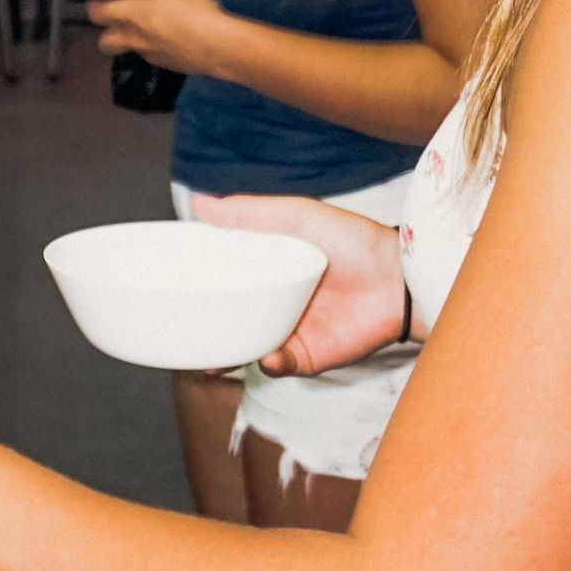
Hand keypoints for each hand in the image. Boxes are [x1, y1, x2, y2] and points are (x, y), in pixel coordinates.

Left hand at [91, 0, 228, 76]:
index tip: (102, 3)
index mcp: (131, 15)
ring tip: (159, 30)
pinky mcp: (164, 67)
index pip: (98, 13)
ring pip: (131, 49)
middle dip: (108, 33)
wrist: (215, 45)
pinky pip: (152, 55)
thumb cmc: (193, 9)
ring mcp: (147, 55)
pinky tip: (177, 40)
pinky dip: (158, 48)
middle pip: (104, 42)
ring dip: (137, 40)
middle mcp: (133, 38)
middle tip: (123, 23)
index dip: (96, 7)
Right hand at [191, 191, 404, 375]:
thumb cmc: (354, 241)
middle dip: (201, 330)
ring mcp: (289, 331)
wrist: (401, 279)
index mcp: (267, 269)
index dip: (198, 284)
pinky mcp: (309, 356)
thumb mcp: (299, 215)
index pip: (223, 279)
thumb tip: (198, 204)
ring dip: (225, 356)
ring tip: (208, 358)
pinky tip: (266, 354)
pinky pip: (280, 366)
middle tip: (176, 330)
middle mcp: (274, 302)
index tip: (170, 285)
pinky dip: (269, 363)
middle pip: (228, 319)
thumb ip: (250, 212)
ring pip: (246, 348)